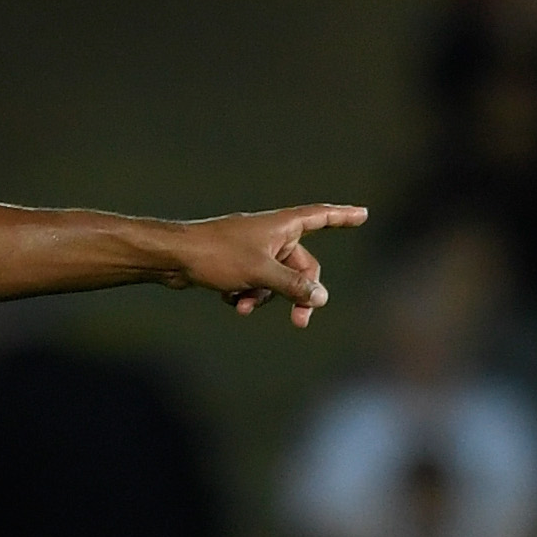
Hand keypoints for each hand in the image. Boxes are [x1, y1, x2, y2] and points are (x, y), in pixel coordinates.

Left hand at [169, 204, 364, 327]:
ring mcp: (252, 249)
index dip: (343, 216)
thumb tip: (322, 297)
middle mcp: (270, 234)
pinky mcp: (235, 263)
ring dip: (263, 296)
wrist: (173, 258)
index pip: (321, 217)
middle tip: (300, 322)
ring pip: (275, 279)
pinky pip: (254, 283)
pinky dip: (246, 293)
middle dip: (297, 293)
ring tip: (242, 305)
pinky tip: (228, 298)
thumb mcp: (262, 273)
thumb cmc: (218, 255)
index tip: (363, 214)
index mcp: (282, 225)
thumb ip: (294, 285)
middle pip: (300, 265)